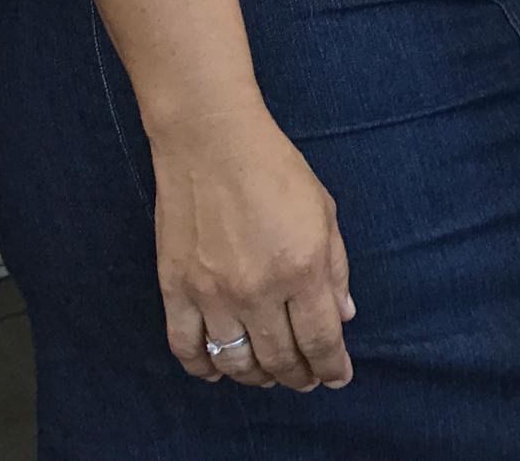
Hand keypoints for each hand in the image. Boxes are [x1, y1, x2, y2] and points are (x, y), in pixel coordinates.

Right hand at [151, 105, 352, 391]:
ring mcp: (212, 293)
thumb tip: (343, 315)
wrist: (212, 141)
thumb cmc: (275, 169)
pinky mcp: (175, 288)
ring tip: (269, 374)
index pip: (321, 339)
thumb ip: (336, 268)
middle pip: (280, 358)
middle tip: (306, 379)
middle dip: (298, 376)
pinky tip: (218, 369)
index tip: (337, 376)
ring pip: (235, 362)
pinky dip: (203, 367)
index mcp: (302, 268)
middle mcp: (258, 289)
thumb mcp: (324, 212)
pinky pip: (186, 347)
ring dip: (256, 377)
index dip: (332, 366)